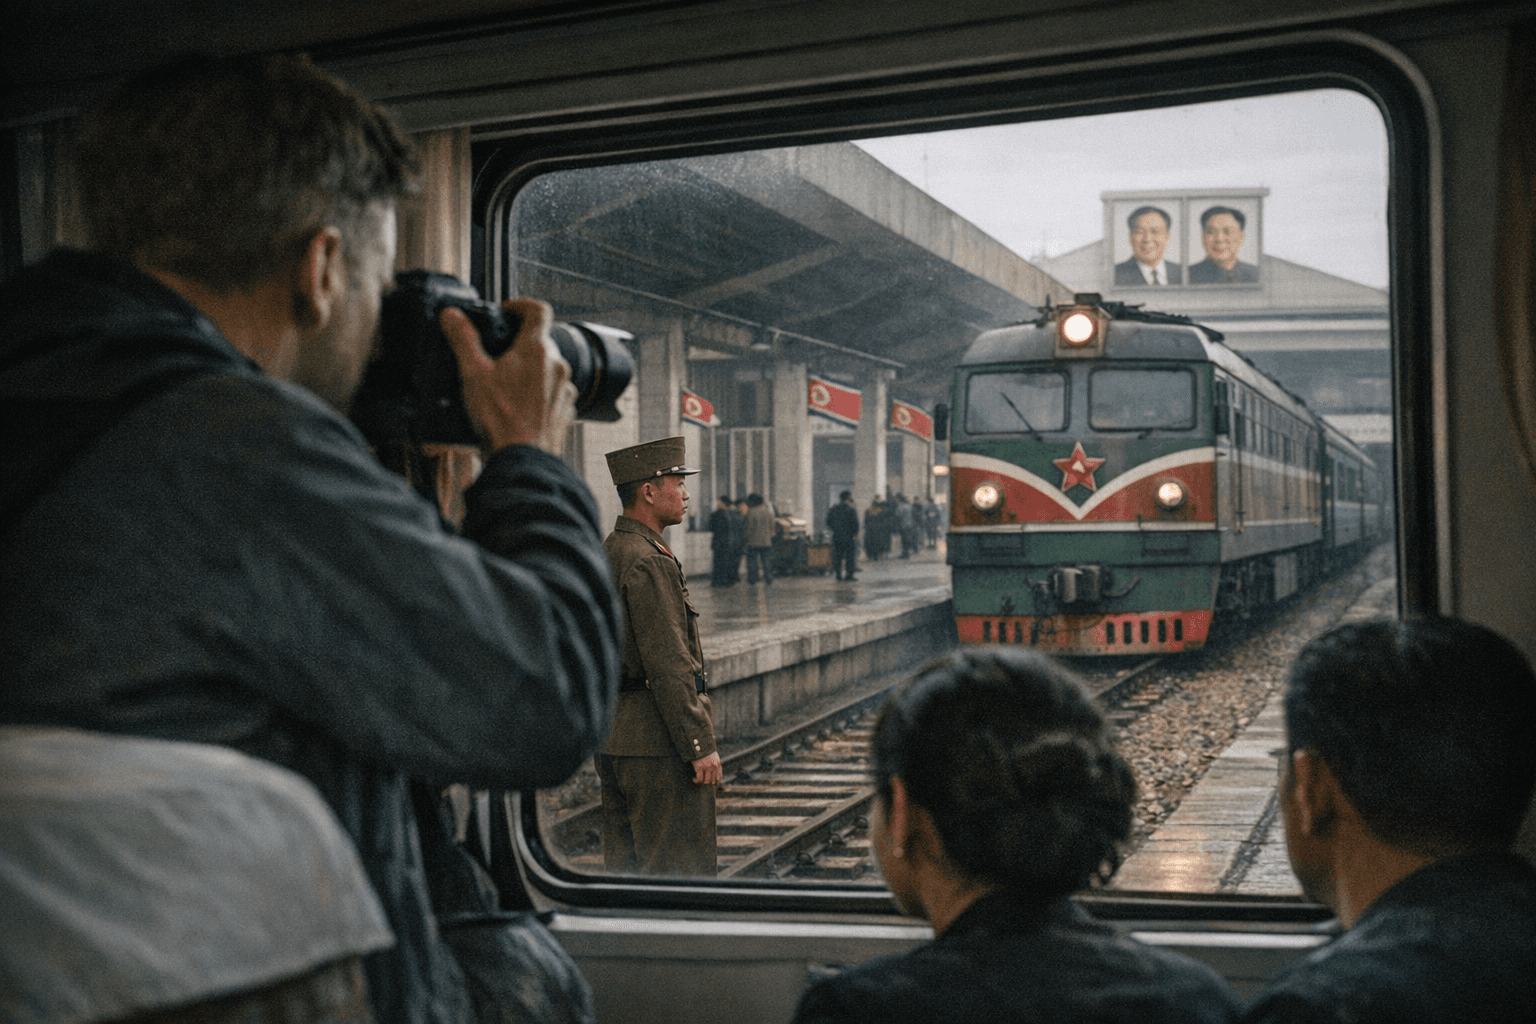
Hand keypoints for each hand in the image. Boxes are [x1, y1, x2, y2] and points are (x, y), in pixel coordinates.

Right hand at [441, 298, 576, 453]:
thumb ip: (463, 339)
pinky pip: (551, 392)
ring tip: (503, 386)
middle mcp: (557, 365)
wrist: (524, 460)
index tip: (506, 312)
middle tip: (495, 356)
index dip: (520, 305)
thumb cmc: (501, 419)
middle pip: (540, 341)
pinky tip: (517, 407)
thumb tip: (452, 316)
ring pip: (547, 368)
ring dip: (528, 370)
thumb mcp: (473, 373)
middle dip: (518, 344)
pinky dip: (536, 393)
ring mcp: (564, 389)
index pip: (538, 309)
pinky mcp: (565, 410)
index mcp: (536, 349)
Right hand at [691, 750, 722, 784]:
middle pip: (712, 781)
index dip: (714, 782)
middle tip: (703, 781)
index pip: (719, 778)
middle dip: (707, 783)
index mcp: (718, 764)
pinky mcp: (699, 767)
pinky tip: (694, 779)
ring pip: (706, 781)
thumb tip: (713, 773)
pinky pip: (699, 779)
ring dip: (701, 782)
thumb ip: (715, 763)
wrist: (698, 743)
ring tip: (697, 780)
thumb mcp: (713, 756)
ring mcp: (707, 767)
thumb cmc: (704, 750)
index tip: (710, 782)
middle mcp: (714, 766)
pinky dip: (696, 781)